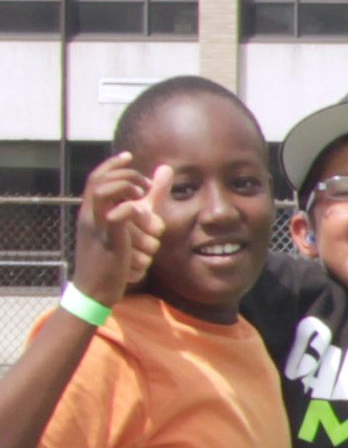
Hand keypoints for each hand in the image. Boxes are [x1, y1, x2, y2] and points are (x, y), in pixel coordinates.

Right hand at [70, 156, 165, 304]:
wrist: (95, 291)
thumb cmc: (113, 260)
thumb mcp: (131, 232)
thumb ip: (147, 208)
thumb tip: (157, 196)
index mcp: (92, 213)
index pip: (95, 179)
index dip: (111, 165)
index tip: (128, 156)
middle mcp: (89, 215)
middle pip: (100, 180)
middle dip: (126, 176)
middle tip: (145, 187)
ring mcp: (96, 227)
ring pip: (104, 192)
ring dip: (128, 191)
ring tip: (144, 201)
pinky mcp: (107, 240)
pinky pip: (115, 214)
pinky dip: (131, 209)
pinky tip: (144, 219)